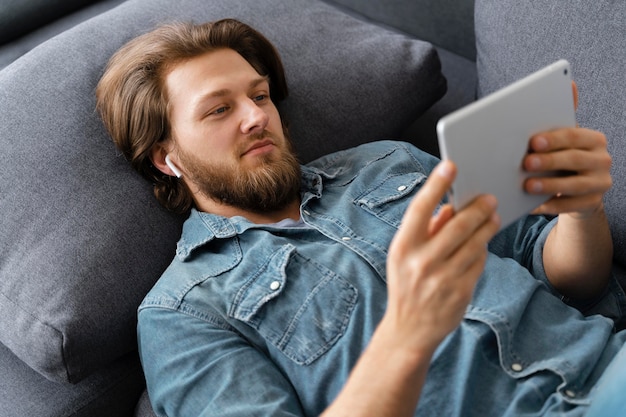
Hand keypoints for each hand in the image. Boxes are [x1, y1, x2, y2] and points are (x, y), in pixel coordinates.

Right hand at [384, 161, 500, 355]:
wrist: (409, 330)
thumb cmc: (407, 286)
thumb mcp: (405, 257)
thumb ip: (425, 230)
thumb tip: (447, 207)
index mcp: (402, 247)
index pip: (420, 209)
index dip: (435, 185)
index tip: (450, 165)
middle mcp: (421, 261)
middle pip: (457, 225)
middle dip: (477, 208)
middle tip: (490, 197)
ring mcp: (441, 278)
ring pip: (474, 243)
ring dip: (487, 226)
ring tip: (493, 216)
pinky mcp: (460, 291)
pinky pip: (479, 262)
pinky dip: (482, 250)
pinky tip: (483, 243)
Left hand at [523, 127, 611, 218]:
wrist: (581, 188)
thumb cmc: (565, 161)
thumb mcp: (562, 149)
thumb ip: (550, 145)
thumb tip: (522, 146)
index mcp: (594, 140)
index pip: (574, 136)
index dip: (553, 139)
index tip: (533, 142)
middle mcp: (602, 160)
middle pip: (575, 159)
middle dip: (550, 161)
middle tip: (527, 163)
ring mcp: (600, 182)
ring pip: (575, 185)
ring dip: (550, 185)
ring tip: (529, 186)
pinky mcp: (593, 202)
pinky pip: (570, 205)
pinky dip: (550, 206)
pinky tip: (533, 206)